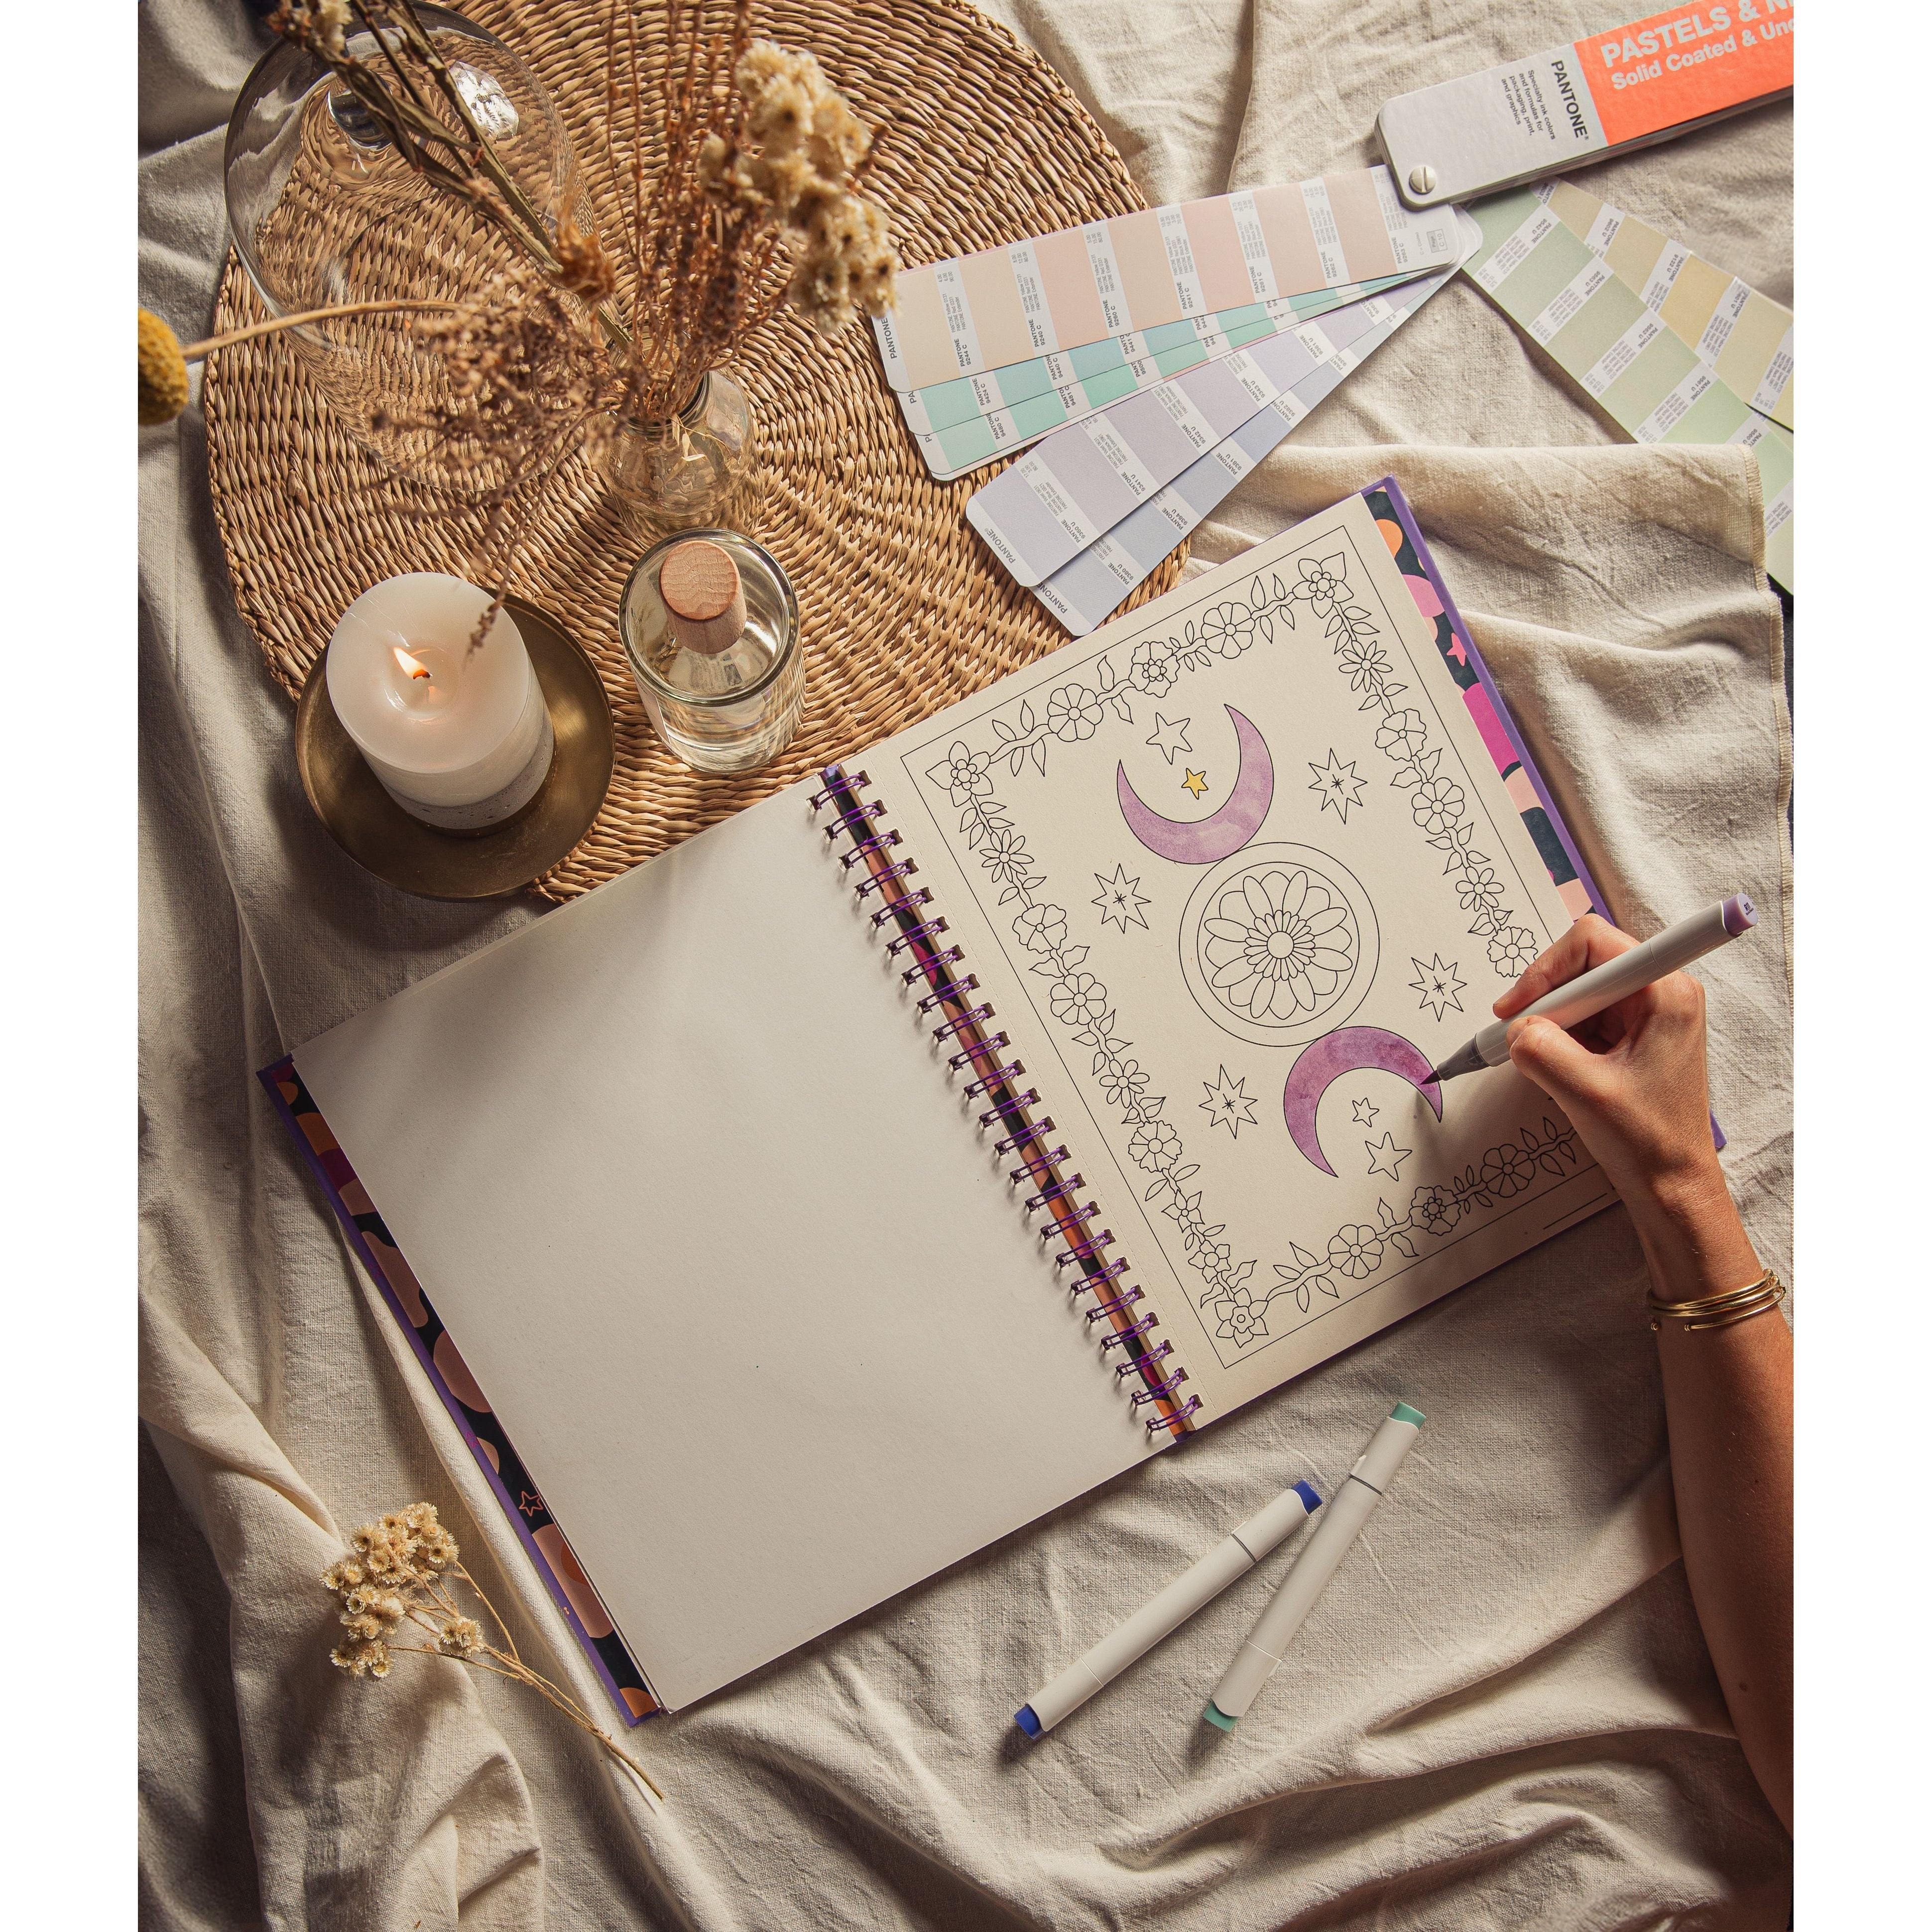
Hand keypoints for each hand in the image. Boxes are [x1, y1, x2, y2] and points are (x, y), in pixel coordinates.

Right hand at [1498, 915, 1755, 1294]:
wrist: (1671, 1184)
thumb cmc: (1647, 1141)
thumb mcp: (1583, 1091)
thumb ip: (1540, 1048)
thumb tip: (1514, 1027)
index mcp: (1666, 992)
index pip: (1592, 942)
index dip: (1546, 969)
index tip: (1517, 1007)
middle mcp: (1662, 991)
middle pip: (1584, 962)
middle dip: (1547, 998)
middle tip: (1521, 1035)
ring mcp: (1649, 1012)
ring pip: (1579, 991)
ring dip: (1553, 1021)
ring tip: (1546, 1062)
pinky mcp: (1634, 1033)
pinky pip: (1583, 1016)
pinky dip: (1561, 1037)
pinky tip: (1559, 1067)